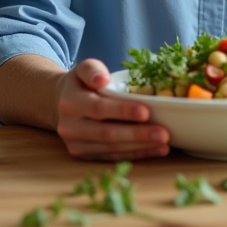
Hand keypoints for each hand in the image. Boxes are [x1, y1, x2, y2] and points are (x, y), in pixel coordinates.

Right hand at [54, 59, 169, 160]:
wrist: (61, 103)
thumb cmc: (81, 84)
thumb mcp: (84, 69)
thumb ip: (92, 70)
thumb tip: (102, 79)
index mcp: (70, 103)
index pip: (99, 108)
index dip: (123, 111)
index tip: (146, 112)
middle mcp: (70, 127)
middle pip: (107, 133)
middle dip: (137, 134)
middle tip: (163, 133)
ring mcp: (76, 145)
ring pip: (111, 148)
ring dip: (140, 147)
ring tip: (164, 143)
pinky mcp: (83, 156)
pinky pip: (112, 157)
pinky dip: (136, 154)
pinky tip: (156, 150)